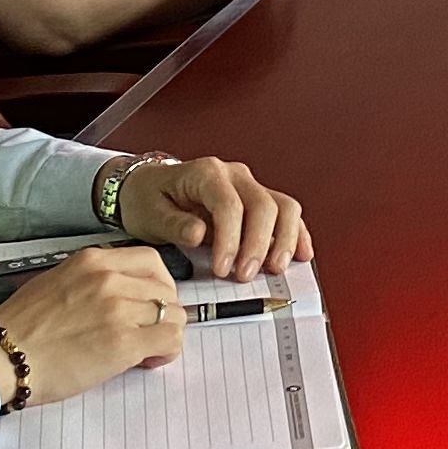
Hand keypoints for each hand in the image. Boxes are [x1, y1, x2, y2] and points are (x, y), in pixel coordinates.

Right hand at [0, 246, 183, 406]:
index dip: (158, 285)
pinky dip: (167, 351)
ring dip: (165, 334)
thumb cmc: (20, 329)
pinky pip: (170, 339)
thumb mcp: (57, 282)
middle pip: (165, 289)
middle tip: (148, 332)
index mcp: (92, 261)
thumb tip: (120, 294)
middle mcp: (109, 278)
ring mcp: (118, 308)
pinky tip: (148, 360)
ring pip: (173, 314)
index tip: (150, 303)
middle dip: (162, 313)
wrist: (0, 358)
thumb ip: (93, 281)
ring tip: (145, 350)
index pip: (151, 261)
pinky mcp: (123, 341)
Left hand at [114, 153, 311, 279]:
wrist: (146, 188)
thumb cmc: (147, 200)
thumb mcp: (149, 214)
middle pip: (263, 205)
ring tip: (275, 269)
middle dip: (258, 244)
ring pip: (283, 207)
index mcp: (206, 173)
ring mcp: (250, 186)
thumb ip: (174, 225)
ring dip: (284, 240)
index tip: (222, 269)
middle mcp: (234, 175)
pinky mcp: (257, 201)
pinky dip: (297, 233)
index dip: (230, 239)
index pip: (229, 205)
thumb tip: (198, 234)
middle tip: (244, 276)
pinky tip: (301, 254)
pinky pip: (286, 213)